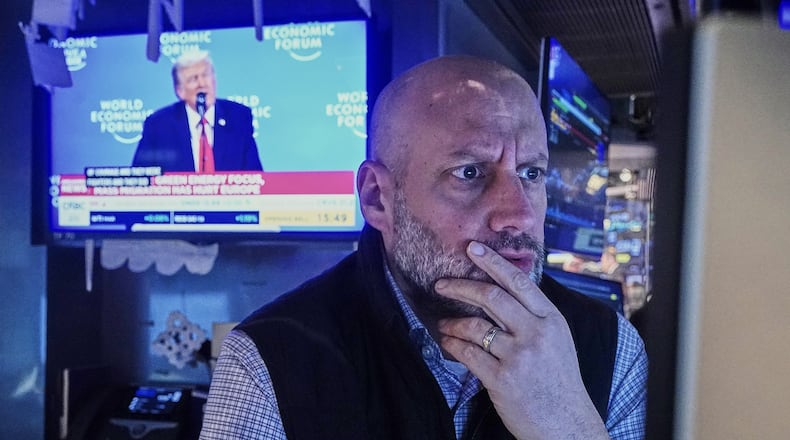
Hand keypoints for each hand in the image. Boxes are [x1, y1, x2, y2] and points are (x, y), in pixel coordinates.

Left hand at [435, 241, 608, 439]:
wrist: (566, 425)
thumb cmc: (558, 381)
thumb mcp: (557, 340)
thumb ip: (534, 316)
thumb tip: (502, 289)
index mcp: (552, 319)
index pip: (518, 282)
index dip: (493, 262)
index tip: (472, 249)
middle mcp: (537, 333)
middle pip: (492, 297)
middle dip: (461, 286)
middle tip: (441, 284)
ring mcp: (519, 356)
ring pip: (474, 325)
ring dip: (452, 322)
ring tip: (443, 323)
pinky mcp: (502, 379)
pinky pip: (467, 353)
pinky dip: (452, 344)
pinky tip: (447, 342)